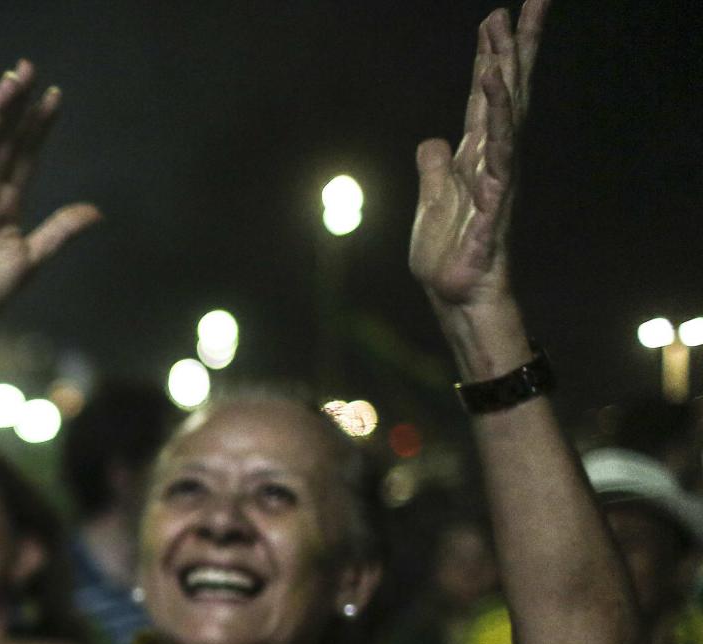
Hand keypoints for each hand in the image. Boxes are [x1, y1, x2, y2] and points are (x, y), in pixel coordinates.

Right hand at [0, 60, 99, 336]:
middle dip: (16, 105)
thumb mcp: (31, 259)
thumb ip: (59, 232)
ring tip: (7, 84)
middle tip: (27, 68)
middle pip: (4, 140)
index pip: (27, 154)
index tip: (54, 95)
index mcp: (8, 202)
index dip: (39, 125)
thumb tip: (97, 212)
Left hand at [409, 1, 545, 310]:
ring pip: (506, 115)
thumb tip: (433, 141)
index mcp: (476, 154)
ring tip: (504, 32)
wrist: (454, 296)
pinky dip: (496, 121)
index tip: (496, 16)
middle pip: (507, 92)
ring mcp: (498, 177)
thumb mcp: (432, 201)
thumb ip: (434, 168)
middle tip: (529, 1)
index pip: (485, 95)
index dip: (490, 56)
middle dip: (516, 46)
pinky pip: (499, 154)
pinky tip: (493, 91)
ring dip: (505, 71)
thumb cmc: (448, 254)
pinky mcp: (495, 202)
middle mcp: (494, 158)